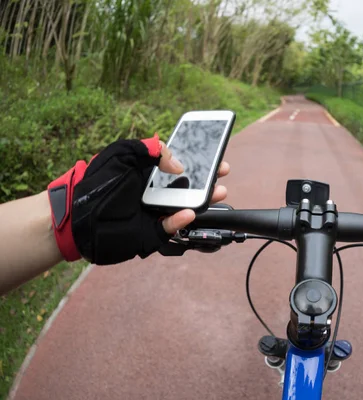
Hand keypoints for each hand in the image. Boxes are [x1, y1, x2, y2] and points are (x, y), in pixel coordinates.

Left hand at [47, 135, 228, 264]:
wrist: (76, 217)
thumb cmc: (96, 183)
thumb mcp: (121, 154)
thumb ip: (151, 149)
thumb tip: (178, 165)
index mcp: (150, 173)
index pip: (181, 165)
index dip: (200, 160)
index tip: (215, 156)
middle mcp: (156, 192)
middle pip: (189, 186)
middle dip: (209, 179)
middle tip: (222, 174)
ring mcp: (155, 213)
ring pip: (186, 207)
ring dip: (204, 199)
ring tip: (218, 192)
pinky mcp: (151, 232)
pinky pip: (170, 228)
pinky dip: (181, 221)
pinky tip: (188, 213)